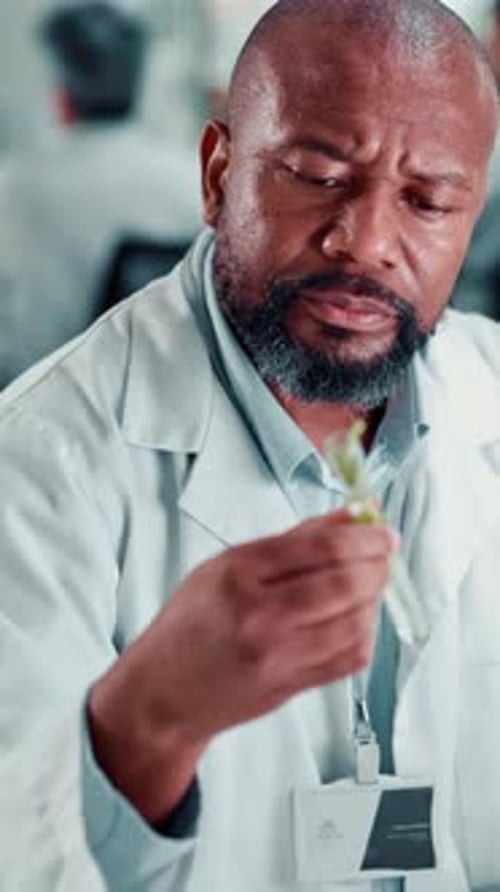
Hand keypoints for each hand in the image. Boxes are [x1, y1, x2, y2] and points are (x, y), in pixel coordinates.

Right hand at [89, 509, 395, 821]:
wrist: (164, 690)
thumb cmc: (192, 621)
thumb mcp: (228, 565)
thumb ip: (294, 540)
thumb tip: (352, 516)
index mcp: (239, 573)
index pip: (322, 547)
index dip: (364, 536)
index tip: (382, 530)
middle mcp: (259, 615)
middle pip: (346, 584)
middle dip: (378, 564)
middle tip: (385, 552)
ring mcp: (277, 656)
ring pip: (355, 622)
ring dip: (375, 597)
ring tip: (372, 582)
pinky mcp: (291, 687)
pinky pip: (350, 658)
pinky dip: (366, 632)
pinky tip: (359, 616)